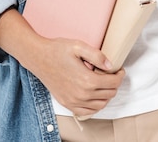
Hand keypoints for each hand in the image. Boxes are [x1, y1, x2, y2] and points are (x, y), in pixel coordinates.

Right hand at [0, 9, 124, 117]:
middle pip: (109, 94)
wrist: (38, 57)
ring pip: (100, 105)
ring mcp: (73, 101)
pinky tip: (94, 94)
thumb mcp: (78, 46)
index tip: (119, 69)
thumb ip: (97, 55)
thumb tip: (111, 66)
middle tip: (112, 74)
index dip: (120, 76)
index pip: (112, 83)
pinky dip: (95, 105)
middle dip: (114, 84)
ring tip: (104, 82)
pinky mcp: (67, 104)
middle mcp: (81, 94)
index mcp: (86, 80)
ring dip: (106, 95)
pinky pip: (87, 112)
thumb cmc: (57, 49)